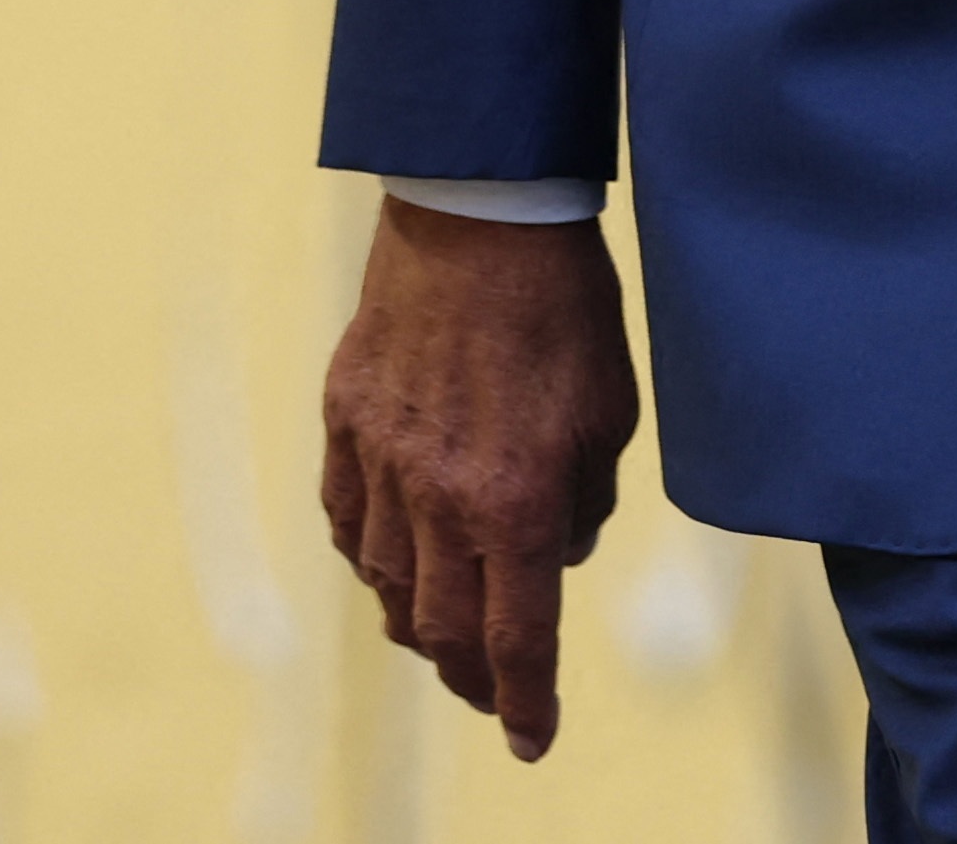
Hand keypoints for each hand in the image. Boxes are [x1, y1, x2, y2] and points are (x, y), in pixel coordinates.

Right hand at [318, 203, 639, 761]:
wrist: (480, 215)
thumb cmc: (564, 307)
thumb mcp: (611, 412)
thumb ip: (586, 500)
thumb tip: (557, 554)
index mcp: (519, 500)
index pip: (517, 637)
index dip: (526, 701)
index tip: (533, 740)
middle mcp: (441, 496)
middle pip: (442, 629)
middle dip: (470, 677)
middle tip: (493, 691)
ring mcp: (382, 460)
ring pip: (387, 584)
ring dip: (419, 621)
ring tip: (445, 627)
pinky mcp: (345, 422)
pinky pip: (347, 520)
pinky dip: (371, 557)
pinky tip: (394, 558)